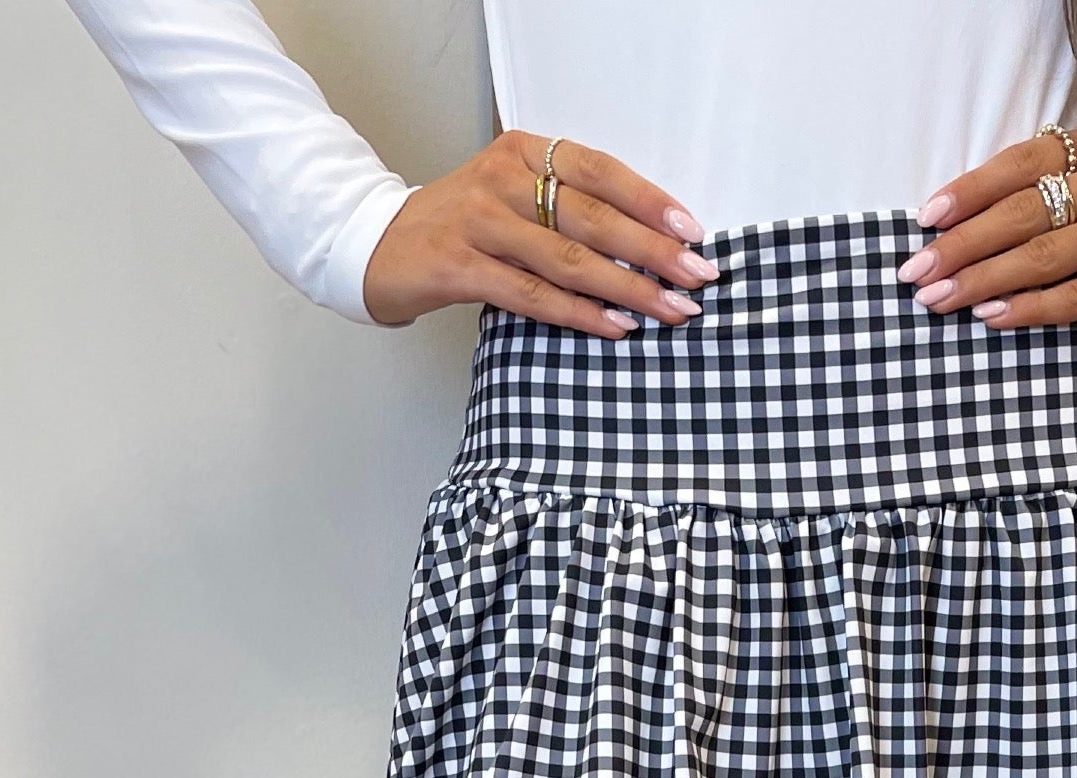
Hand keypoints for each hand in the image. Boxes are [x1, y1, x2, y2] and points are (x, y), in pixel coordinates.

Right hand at [363, 132, 717, 333]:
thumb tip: (647, 244)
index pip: (599, 170)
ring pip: (569, 258)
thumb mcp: (513, 197)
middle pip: (592, 216)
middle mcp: (502, 179)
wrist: (379, 244)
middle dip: (652, 250)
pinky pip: (533, 294)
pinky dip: (580, 313)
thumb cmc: (463, 227)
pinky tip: (616, 327)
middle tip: (697, 277)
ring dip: (627, 288)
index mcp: (524, 152)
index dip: (649, 200)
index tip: (693, 230)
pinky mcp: (461, 267)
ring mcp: (479, 223)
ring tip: (670, 311)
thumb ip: (566, 208)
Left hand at [898, 128, 1076, 354]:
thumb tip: (945, 234)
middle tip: (917, 272)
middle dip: (963, 243)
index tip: (925, 218)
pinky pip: (1075, 296)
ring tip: (941, 299)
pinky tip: (991, 317)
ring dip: (984, 279)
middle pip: (1025, 210)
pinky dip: (1028, 308)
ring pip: (1045, 253)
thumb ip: (1031, 208)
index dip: (969, 190)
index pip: (1020, 163)